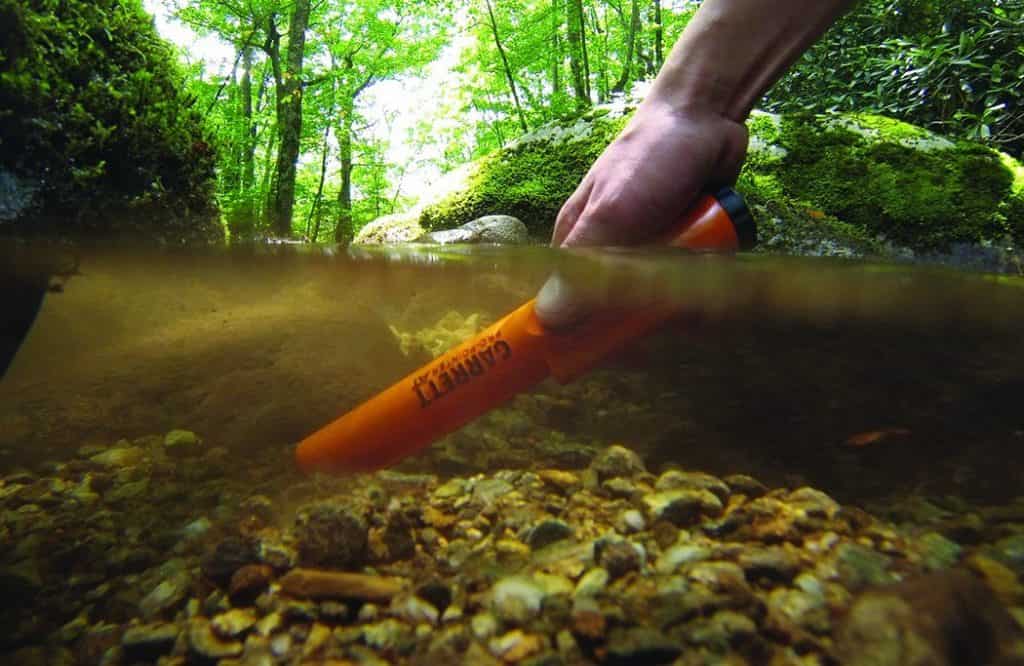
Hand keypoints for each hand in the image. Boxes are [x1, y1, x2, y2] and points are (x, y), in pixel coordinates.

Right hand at [537, 101, 748, 327]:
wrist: (708, 117)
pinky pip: (685, 280)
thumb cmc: (649, 160)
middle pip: (615, 306)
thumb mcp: (614, 213)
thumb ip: (584, 266)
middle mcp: (608, 249)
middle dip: (641, 318)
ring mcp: (647, 248)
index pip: (566, 301)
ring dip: (678, 300)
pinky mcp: (681, 244)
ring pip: (655, 296)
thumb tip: (548, 321)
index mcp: (578, 241)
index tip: (598, 360)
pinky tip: (714, 279)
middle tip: (667, 318)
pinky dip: (700, 283)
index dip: (577, 333)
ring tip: (700, 292)